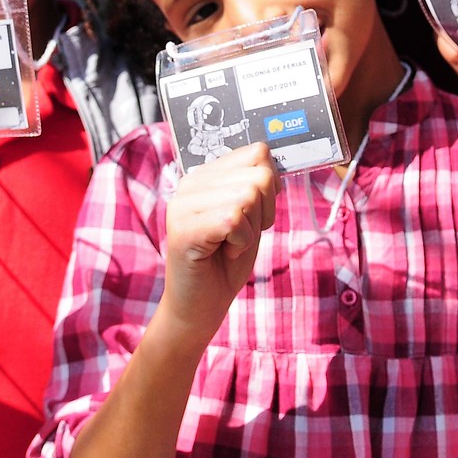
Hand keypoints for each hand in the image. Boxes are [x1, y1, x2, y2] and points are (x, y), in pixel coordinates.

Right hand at [157, 144, 279, 343]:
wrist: (201, 305)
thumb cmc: (226, 260)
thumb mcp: (250, 215)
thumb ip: (256, 185)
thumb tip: (274, 160)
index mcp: (206, 173)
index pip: (258, 152)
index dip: (269, 187)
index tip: (254, 214)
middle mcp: (190, 182)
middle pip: (259, 176)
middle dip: (263, 212)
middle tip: (239, 235)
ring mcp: (183, 203)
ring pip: (249, 196)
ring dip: (251, 229)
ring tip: (230, 243)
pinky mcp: (183, 228)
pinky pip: (235, 219)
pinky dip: (241, 242)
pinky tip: (223, 251)